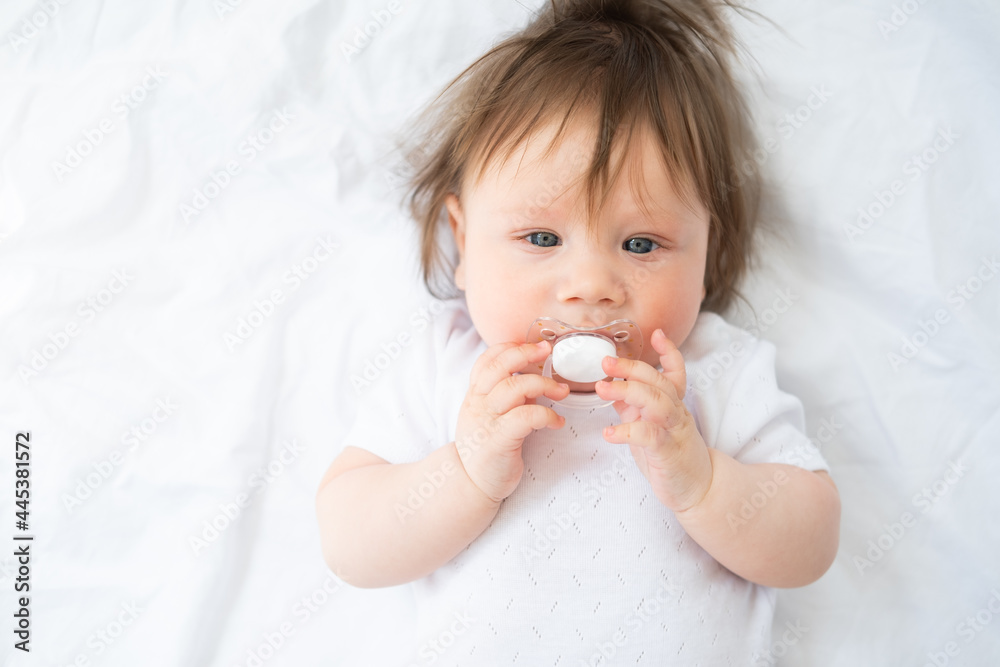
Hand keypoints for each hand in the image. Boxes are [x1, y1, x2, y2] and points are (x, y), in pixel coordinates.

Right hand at [454, 341, 570, 503]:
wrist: (470, 484)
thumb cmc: (485, 449)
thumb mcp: (487, 416)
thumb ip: (504, 397)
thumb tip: (532, 379)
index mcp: (474, 395)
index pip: (487, 360)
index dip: (510, 348)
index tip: (533, 346)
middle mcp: (477, 404)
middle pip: (500, 367)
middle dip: (526, 354)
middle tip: (549, 352)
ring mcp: (486, 421)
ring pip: (514, 387)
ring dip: (543, 384)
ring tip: (561, 392)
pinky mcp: (499, 441)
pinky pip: (526, 417)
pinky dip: (547, 416)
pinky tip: (557, 423)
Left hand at [594, 329, 712, 512]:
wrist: (699, 490)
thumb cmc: (670, 456)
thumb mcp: (649, 426)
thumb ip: (633, 407)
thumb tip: (611, 387)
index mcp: (673, 404)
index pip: (674, 372)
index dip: (669, 352)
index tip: (657, 334)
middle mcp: (676, 413)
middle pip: (658, 381)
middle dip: (632, 368)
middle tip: (605, 362)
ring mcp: (674, 431)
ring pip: (656, 401)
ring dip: (627, 391)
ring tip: (601, 389)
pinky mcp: (668, 452)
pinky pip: (649, 436)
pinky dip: (627, 431)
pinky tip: (608, 433)